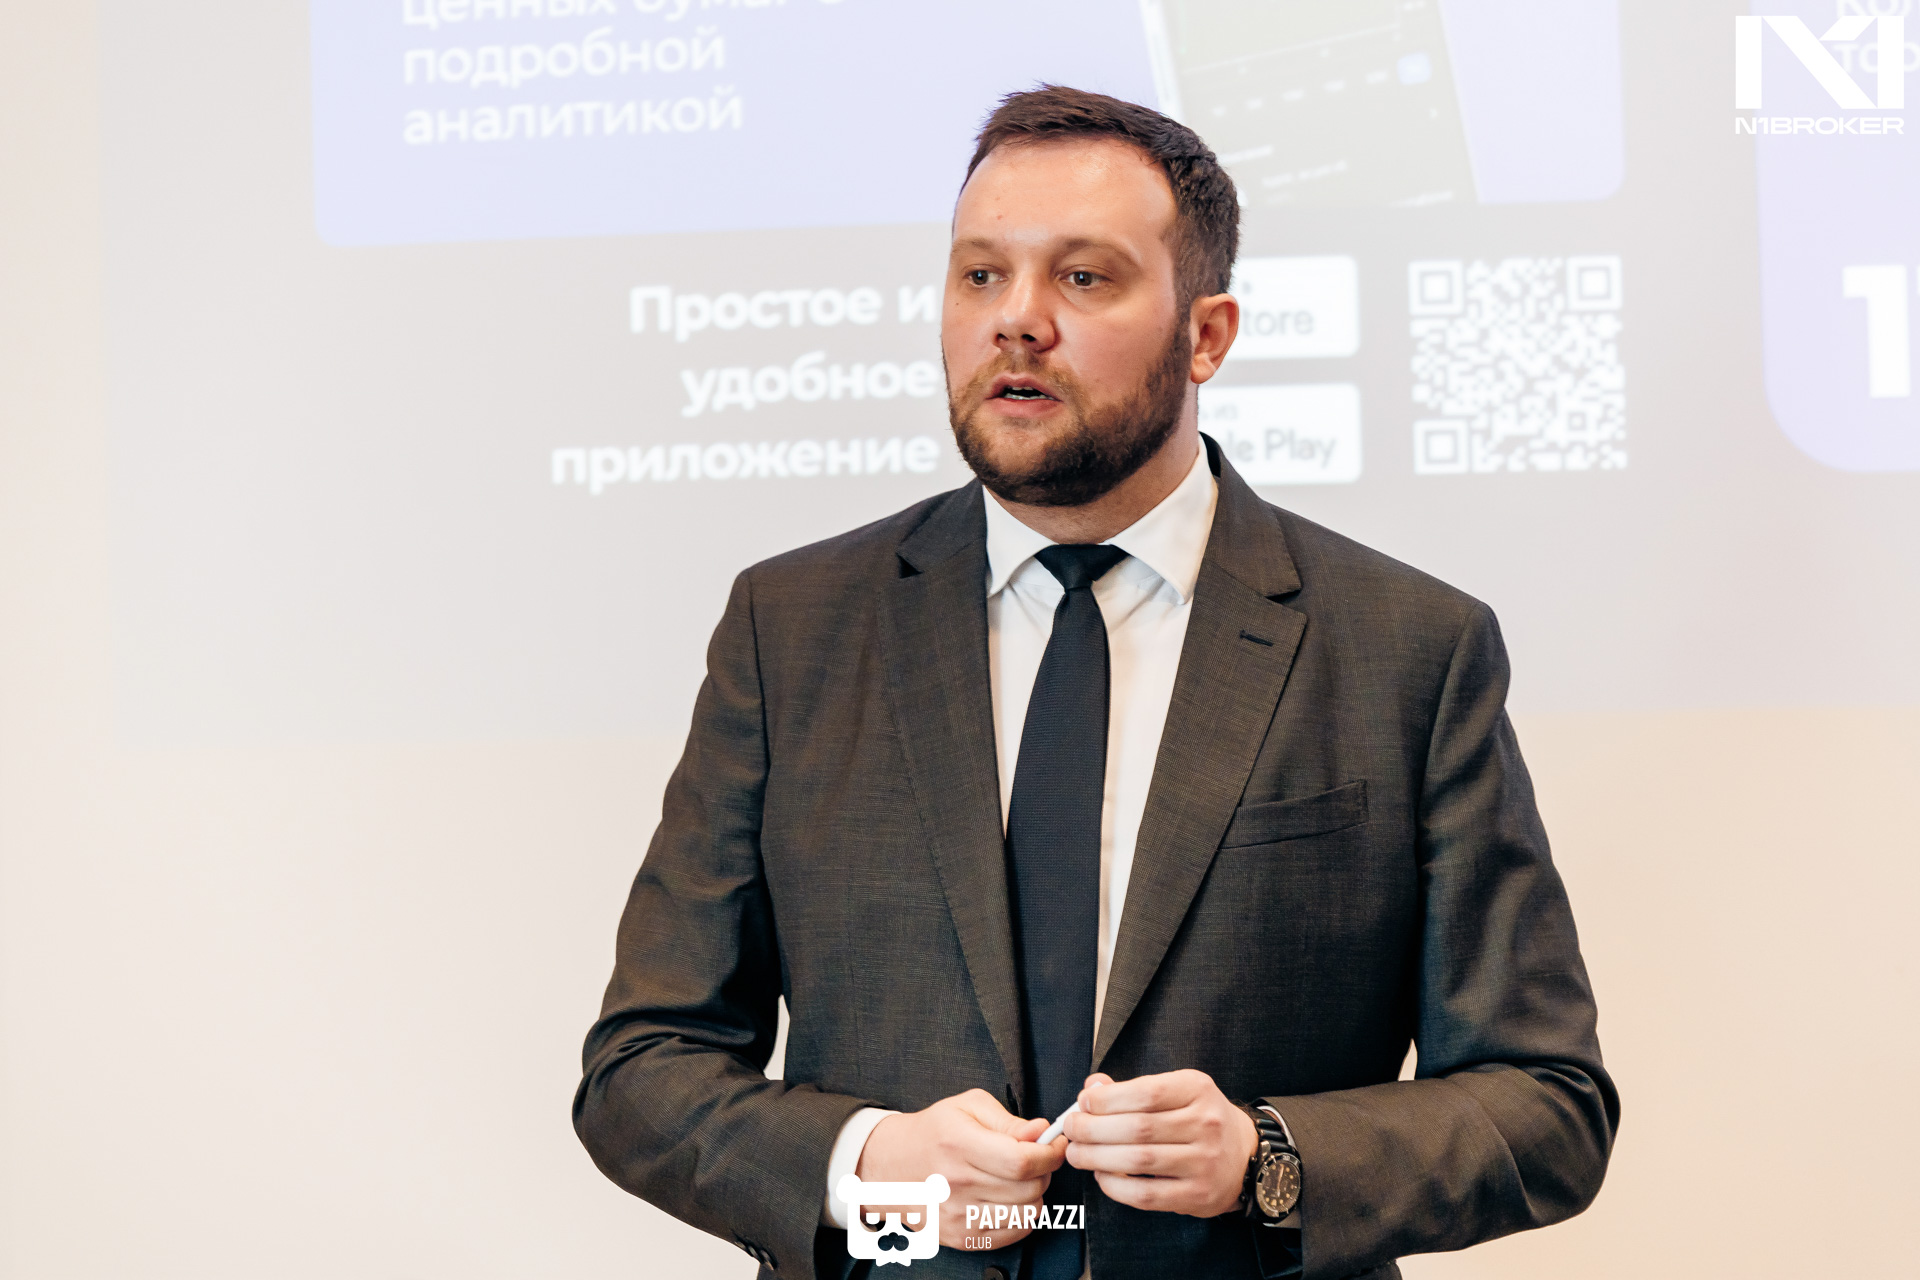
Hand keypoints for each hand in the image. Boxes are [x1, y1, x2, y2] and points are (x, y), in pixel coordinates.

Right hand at [856, 1088, 1066, 1248]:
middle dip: (1044, 1170)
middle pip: (1029, 1188)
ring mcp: (959, 1215)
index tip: (1054, 1144)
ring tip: (1019, 1178)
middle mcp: (958, 1183)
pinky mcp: (963, 1237)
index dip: (1049, 1153)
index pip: (1022, 1160)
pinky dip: (1022, 1215)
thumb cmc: (932, 1133)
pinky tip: (1009, 1198)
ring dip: (1034, 1194)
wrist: (891, 1167)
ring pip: (1028, 1213)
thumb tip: (1040, 1132)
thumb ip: (1008, 1120)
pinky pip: (1014, 1232)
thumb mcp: (968, 1107)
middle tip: (1035, 1158)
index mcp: (960, 1144)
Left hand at [1063, 1069, 1257, 1217]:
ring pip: (1139, 1161)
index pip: (1146, 1092)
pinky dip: (1116, 1187)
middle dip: (1093, 1129)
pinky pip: (1147, 1194)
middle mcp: (1205, 1124)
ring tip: (1077, 1154)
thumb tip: (1091, 1089)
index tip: (1083, 1103)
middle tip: (1071, 1130)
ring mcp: (1204, 1162)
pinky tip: (1102, 1176)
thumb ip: (1132, 1088)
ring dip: (1097, 1158)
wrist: (1244, 1156)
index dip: (1106, 1100)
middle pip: (1137, 1127)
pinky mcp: (1197, 1195)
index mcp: (1197, 1089)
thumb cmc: (1198, 1118)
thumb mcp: (1175, 1090)